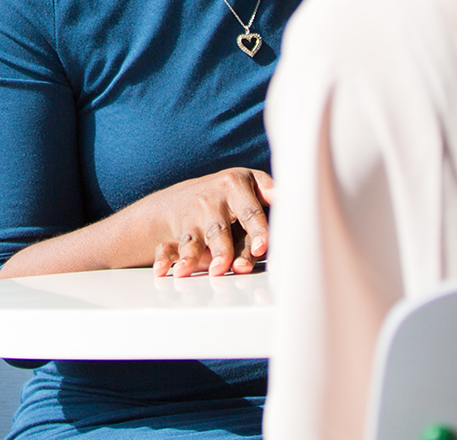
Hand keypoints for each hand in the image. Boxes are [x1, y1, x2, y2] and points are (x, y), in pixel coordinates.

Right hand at [149, 167, 273, 278]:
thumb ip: (269, 193)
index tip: (261, 247)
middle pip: (220, 229)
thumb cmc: (230, 194)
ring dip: (193, 257)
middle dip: (223, 250)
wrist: (184, 196)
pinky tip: (164, 271)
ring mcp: (193, 215)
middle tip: (229, 268)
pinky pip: (168, 246)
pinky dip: (165, 259)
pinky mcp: (178, 231)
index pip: (250, 211)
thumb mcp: (250, 184)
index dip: (256, 229)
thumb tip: (292, 198)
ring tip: (190, 272)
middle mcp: (213, 200)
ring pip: (195, 239)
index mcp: (236, 185)